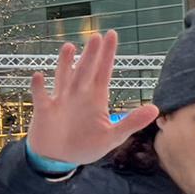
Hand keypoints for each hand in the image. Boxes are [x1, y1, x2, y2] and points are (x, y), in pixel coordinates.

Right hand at [27, 30, 159, 165]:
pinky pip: (41, 97)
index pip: (103, 72)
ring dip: (65, 64)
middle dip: (91, 55)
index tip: (111, 35)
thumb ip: (132, 122)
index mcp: (96, 98)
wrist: (60, 159)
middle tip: (96, 36)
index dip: (107, 54)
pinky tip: (39, 76)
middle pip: (86, 70)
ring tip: (69, 47)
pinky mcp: (44, 111)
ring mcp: (61, 100)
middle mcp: (78, 94)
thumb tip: (155, 109)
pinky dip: (39, 88)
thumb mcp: (113, 137)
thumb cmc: (85, 145)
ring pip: (64, 78)